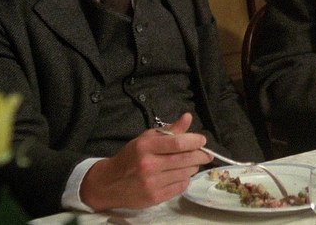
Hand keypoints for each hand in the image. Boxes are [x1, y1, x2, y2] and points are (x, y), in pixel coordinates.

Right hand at [80, 113, 212, 210]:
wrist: (109, 183)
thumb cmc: (131, 157)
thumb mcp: (146, 139)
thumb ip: (169, 130)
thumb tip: (188, 117)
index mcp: (146, 146)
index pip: (178, 143)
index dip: (195, 141)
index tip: (202, 140)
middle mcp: (149, 165)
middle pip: (185, 159)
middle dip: (201, 155)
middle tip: (206, 154)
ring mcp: (152, 183)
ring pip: (186, 173)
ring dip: (193, 167)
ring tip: (190, 163)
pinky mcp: (155, 198)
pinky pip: (180, 187)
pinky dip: (185, 179)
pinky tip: (181, 174)